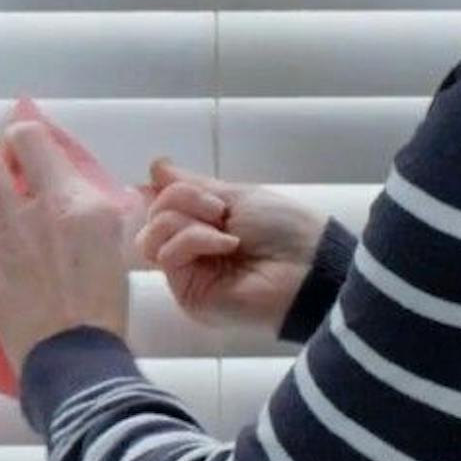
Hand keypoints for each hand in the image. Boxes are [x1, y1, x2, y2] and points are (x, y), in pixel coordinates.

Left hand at [0, 120, 134, 371]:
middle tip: (11, 157)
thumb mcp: (116, 249)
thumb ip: (100, 216)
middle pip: (18, 140)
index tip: (33, 149)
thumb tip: (88, 199)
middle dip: (11, 143)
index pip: (49, 143)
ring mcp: (11, 227)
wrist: (74, 352)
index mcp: (85, 203)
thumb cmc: (104, 307)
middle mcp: (47, 205)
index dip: (36, 140)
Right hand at [135, 157, 330, 331]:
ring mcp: (187, 273)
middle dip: (180, 198)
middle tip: (218, 207)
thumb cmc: (282, 228)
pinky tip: (227, 245)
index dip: (163, 188)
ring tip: (224, 226)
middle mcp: (190, 249)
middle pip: (153, 215)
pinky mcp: (187, 294)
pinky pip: (169, 254)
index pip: (161, 203)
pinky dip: (195, 239)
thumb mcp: (237, 195)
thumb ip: (193, 184)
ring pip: (153, 234)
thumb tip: (156, 166)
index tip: (163, 174)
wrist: (307, 267)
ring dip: (186, 219)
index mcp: (203, 224)